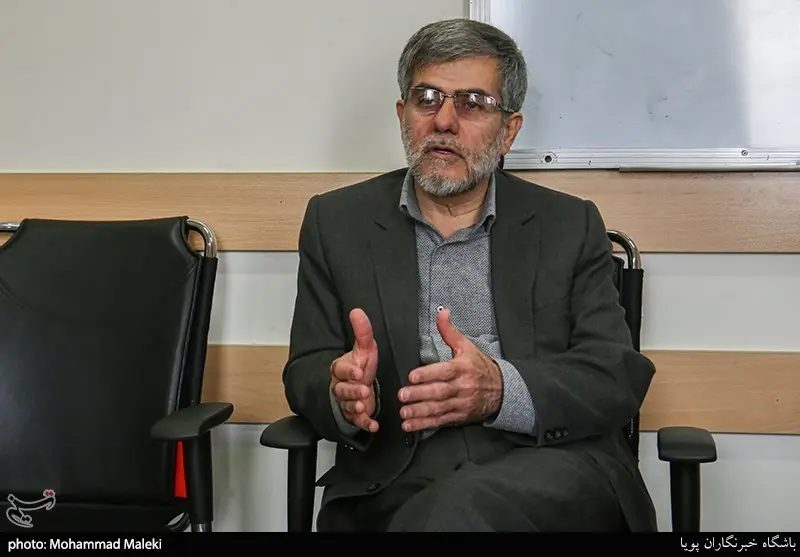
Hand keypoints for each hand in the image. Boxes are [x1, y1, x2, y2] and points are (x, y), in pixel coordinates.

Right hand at [330, 308, 379, 432]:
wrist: (358, 386)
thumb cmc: (361, 366)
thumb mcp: (364, 349)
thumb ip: (362, 331)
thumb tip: (357, 310)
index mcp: (341, 369)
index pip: (340, 369)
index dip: (349, 371)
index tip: (359, 372)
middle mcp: (340, 386)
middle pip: (341, 390)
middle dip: (352, 391)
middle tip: (363, 391)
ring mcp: (346, 402)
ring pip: (347, 406)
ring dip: (355, 407)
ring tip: (364, 407)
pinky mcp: (354, 415)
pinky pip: (356, 421)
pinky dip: (364, 424)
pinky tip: (373, 425)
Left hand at [397, 308, 502, 431]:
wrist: (502, 390)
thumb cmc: (480, 367)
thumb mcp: (467, 347)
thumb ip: (450, 332)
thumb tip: (442, 313)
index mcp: (462, 368)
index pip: (445, 371)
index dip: (428, 374)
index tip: (412, 376)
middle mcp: (462, 387)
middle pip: (440, 392)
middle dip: (420, 394)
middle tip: (402, 395)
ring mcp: (461, 403)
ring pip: (439, 408)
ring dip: (420, 412)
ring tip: (404, 412)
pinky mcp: (459, 416)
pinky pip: (440, 421)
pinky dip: (425, 424)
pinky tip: (410, 425)